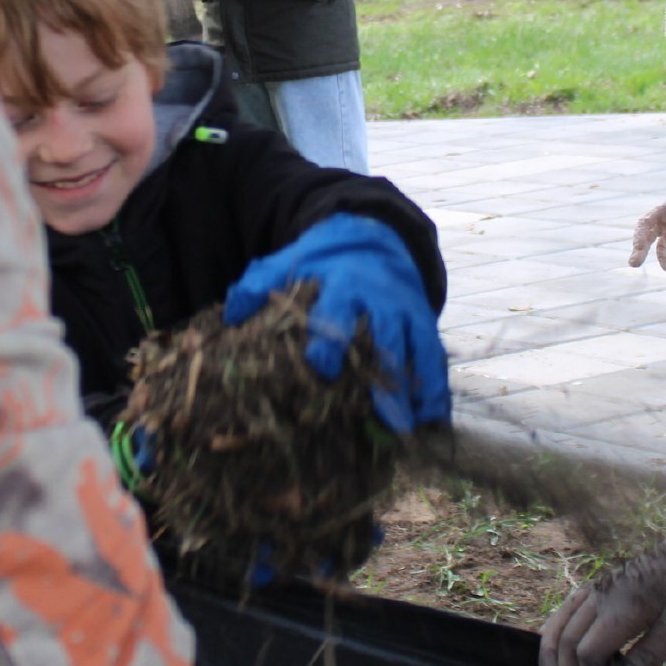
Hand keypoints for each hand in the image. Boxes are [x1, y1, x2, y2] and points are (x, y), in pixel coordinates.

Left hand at [226, 214, 448, 432]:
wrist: (375, 236)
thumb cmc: (324, 259)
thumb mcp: (291, 260)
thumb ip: (259, 284)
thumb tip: (230, 313)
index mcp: (344, 284)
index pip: (339, 311)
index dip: (330, 339)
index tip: (320, 367)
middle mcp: (380, 299)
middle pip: (384, 337)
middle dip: (381, 374)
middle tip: (377, 413)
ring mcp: (406, 313)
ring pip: (414, 352)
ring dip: (410, 391)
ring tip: (404, 429)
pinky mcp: (424, 325)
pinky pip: (434, 358)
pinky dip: (435, 389)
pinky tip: (431, 420)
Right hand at [538, 523, 665, 665]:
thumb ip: (649, 656)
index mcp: (621, 606)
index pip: (588, 653)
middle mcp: (601, 594)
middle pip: (567, 641)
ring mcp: (599, 587)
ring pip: (559, 622)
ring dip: (551, 657)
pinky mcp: (604, 585)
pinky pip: (568, 610)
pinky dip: (558, 633)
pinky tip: (558, 649)